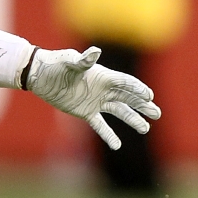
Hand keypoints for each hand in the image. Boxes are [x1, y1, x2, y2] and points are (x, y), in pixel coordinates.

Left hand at [26, 46, 161, 149]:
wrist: (41, 75)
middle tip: (156, 114)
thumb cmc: (55, 64)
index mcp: (103, 76)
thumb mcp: (69, 62)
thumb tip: (95, 51)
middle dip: (142, 106)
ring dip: (132, 119)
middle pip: (128, 98)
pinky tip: (117, 146)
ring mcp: (96, 102)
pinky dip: (108, 135)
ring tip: (145, 128)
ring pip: (119, 112)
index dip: (138, 90)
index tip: (150, 97)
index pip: (126, 83)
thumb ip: (83, 60)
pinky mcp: (86, 112)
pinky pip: (100, 125)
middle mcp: (103, 89)